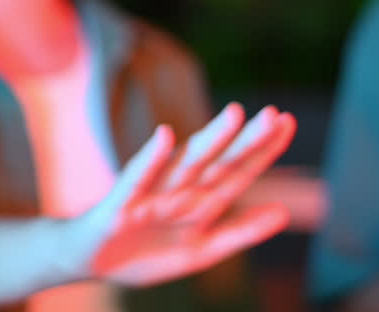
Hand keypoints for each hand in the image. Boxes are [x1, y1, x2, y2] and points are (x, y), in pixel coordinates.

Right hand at [72, 102, 295, 286]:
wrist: (90, 263)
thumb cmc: (145, 251)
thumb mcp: (202, 250)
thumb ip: (241, 232)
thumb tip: (283, 213)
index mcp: (202, 201)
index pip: (240, 171)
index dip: (264, 150)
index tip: (288, 123)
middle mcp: (182, 190)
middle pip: (220, 162)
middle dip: (246, 140)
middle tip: (274, 114)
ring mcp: (153, 194)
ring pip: (186, 164)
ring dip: (210, 140)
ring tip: (233, 115)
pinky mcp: (122, 202)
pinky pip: (137, 178)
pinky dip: (150, 158)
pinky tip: (163, 137)